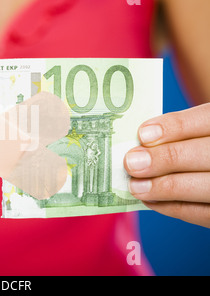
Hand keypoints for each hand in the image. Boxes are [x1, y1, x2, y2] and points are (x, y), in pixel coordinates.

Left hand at [124, 103, 209, 227]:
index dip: (175, 127)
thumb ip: (173, 132)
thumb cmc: (195, 144)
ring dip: (164, 188)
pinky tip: (150, 200)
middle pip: (206, 154)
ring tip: (135, 186)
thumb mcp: (193, 129)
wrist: (209, 167)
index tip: (143, 135)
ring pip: (205, 187)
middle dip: (165, 159)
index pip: (206, 119)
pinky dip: (172, 207)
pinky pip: (202, 213)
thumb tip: (137, 147)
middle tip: (131, 163)